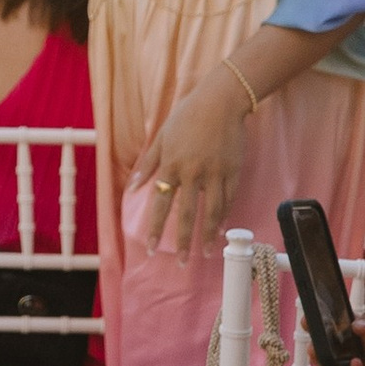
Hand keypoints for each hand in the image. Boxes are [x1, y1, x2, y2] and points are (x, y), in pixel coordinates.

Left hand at [130, 65, 254, 264]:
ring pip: (212, 211)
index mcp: (172, 165)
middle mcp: (193, 173)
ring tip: (206, 252)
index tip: (152, 248)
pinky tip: (220, 228)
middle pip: (187, 214)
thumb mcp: (161, 137)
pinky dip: (224, 215)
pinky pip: (229, 198)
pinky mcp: (234, 170)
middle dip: (184, 241)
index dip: (156, 228)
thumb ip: (147, 164)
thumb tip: (132, 188)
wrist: (221, 101)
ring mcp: (216, 173)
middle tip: (182, 264)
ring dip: (208, 234)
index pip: (161, 203)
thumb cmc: (187, 116)